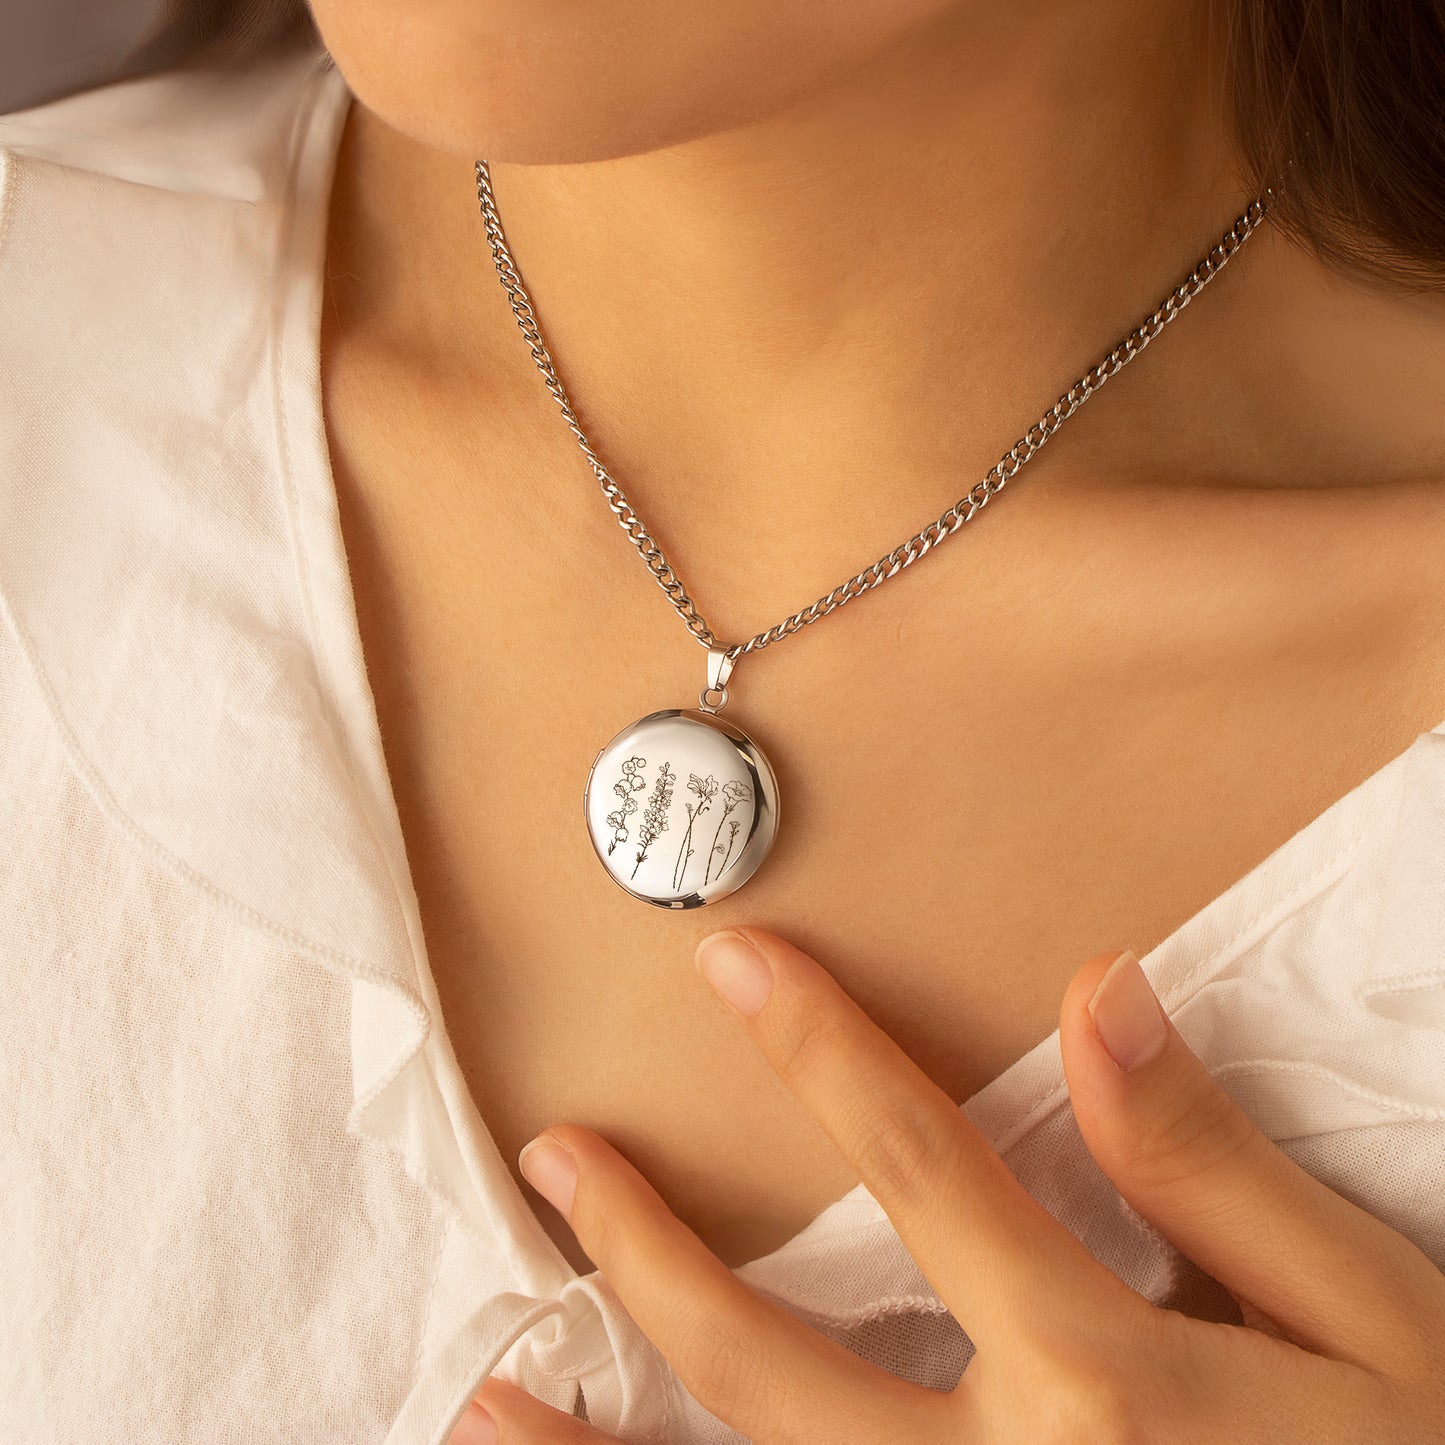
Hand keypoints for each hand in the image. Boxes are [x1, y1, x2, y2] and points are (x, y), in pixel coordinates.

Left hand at [450, 928, 1444, 1442]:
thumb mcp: (1371, 1319)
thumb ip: (1214, 1165)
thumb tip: (1100, 999)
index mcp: (1104, 1385)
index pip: (921, 1168)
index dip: (821, 1049)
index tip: (738, 965)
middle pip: (775, 1366)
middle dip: (652, 1255)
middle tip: (561, 1161)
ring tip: (489, 1403)